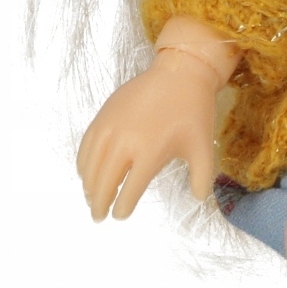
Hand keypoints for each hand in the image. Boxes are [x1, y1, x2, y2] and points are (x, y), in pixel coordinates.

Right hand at [75, 50, 222, 220]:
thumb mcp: (203, 145)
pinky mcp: (103, 115)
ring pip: (90, 167)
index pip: (129, 191)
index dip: (123, 208)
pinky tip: (87, 173)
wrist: (180, 72)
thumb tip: (199, 199)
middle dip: (100, 203)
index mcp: (149, 153)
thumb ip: (202, 176)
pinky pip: (86, 146)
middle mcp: (125, 143)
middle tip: (99, 216)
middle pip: (104, 183)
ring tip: (92, 199)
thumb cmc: (193, 111)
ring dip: (88, 187)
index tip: (120, 215)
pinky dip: (83, 164)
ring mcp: (111, 128)